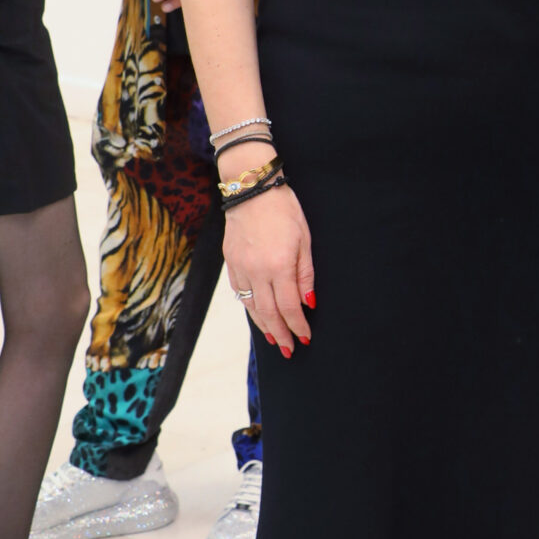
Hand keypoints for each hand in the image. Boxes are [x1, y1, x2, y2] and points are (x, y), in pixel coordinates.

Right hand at [223, 183, 313, 355]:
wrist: (251, 188)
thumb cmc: (284, 210)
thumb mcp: (304, 240)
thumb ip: (305, 274)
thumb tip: (308, 303)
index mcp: (278, 266)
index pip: (289, 307)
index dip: (298, 326)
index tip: (306, 338)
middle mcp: (257, 271)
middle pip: (269, 313)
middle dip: (281, 334)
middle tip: (290, 350)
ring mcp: (240, 268)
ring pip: (251, 306)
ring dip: (264, 326)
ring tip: (275, 340)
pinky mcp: (230, 262)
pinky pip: (240, 293)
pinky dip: (249, 308)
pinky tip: (257, 315)